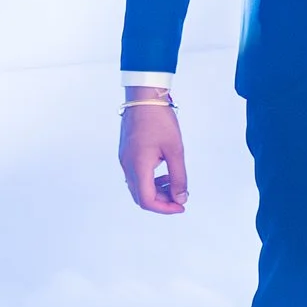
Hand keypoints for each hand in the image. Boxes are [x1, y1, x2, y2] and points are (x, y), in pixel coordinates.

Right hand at [119, 93, 188, 213]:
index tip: (181, 205)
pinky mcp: (126, 154)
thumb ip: (178, 177)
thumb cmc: (160, 121)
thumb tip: (181, 198)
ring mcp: (124, 160)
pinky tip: (164, 174)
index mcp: (138, 167)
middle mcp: (127, 167)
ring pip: (138, 187)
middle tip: (180, 197)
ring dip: (156, 192)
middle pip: (141, 197)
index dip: (165, 208)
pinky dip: (150, 181)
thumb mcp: (175, 150)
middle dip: (161, 202)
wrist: (143, 98)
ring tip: (174, 184)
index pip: (147, 200)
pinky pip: (136, 176)